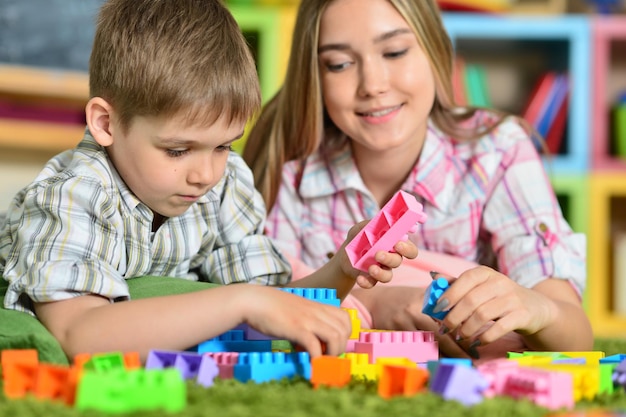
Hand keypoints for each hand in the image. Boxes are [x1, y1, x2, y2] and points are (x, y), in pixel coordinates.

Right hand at [239, 285, 351, 356]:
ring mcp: (307, 319)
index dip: (344, 334)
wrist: (254, 301)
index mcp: (317, 306)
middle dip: (340, 347)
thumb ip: (308, 321)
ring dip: (332, 354)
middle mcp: (316, 311)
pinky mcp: (296, 328)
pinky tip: (311, 363)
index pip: (345, 318)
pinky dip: (317, 358)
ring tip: (321, 360)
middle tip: (327, 356)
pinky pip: (315, 345)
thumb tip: (314, 343)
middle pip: (344, 330)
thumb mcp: (296, 310)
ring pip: (335, 337)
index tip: (333, 344)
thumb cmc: (272, 307)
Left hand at [338, 221, 418, 288]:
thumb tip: (378, 221)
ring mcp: (382, 269)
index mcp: (394, 244)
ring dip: (381, 273)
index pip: (409, 248)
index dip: (407, 248)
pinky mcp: (371, 278)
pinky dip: (366, 282)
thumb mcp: (361, 228)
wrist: (345, 255)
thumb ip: (370, 224)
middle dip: (390, 258)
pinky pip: (372, 283)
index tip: (398, 243)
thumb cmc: (358, 238)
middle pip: (398, 261)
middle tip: (379, 254)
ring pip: (388, 275)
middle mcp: (391, 257)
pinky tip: (359, 278)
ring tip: (371, 268)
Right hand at [354, 286, 468, 358]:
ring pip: (429, 344)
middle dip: (457, 349)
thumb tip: (472, 310)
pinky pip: (416, 349)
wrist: (376, 301)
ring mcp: (403, 323)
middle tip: (471, 360)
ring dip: (445, 356)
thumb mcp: (424, 294)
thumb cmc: (406, 299)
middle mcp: (415, 310)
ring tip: (460, 364)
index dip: (463, 333)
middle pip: (440, 335)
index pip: (449, 318)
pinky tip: (441, 362)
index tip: (475, 345)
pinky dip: (430, 356)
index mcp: (426, 298)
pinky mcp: (395, 333)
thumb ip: (445, 300)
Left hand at [432, 266, 555, 348]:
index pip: (465, 279)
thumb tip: (434, 277)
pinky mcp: (523, 315)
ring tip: (460, 336)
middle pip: (471, 300)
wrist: (536, 308)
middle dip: (454, 317)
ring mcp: (513, 299)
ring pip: (483, 315)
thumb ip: (458, 284)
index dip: (450, 294)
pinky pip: (500, 327)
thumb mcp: (480, 287)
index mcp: (485, 273)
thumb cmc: (499, 298)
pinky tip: (476, 342)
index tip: (437, 309)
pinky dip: (485, 337)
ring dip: (467, 329)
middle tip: (445, 329)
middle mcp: (500, 282)